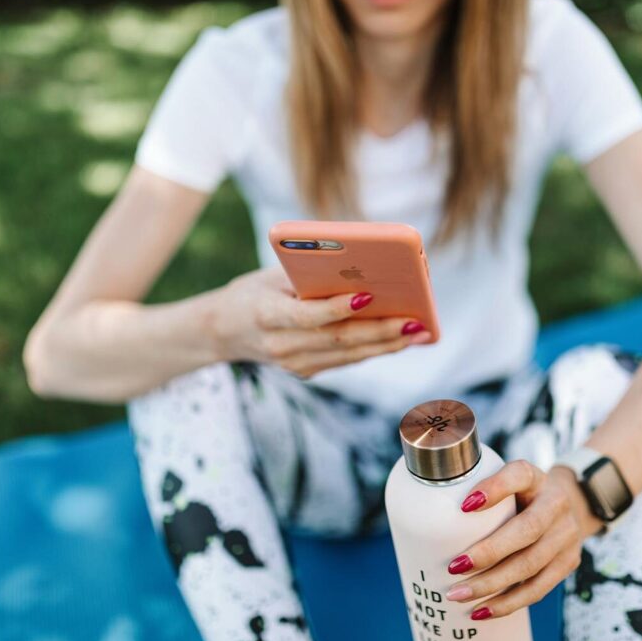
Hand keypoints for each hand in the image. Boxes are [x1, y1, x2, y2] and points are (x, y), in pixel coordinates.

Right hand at [208, 267, 430, 376]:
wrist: (222, 331)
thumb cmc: (254, 291)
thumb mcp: (271, 276)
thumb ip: (308, 275)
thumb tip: (362, 269)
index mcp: (267, 315)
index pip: (307, 316)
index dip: (338, 309)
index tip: (369, 296)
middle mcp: (280, 345)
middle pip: (338, 340)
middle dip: (382, 332)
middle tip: (416, 322)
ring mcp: (293, 363)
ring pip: (348, 355)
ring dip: (387, 345)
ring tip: (420, 332)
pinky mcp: (305, 371)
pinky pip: (345, 360)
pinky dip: (375, 349)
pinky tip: (401, 339)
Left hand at [444, 461, 602, 619]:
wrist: (570, 503)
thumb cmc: (522, 493)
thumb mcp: (505, 480)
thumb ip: (479, 486)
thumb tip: (432, 509)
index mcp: (535, 477)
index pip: (518, 476)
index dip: (494, 489)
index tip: (464, 506)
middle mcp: (556, 504)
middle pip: (526, 530)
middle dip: (488, 552)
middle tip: (454, 567)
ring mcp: (566, 535)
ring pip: (530, 564)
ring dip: (492, 584)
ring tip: (458, 594)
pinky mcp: (568, 562)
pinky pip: (538, 588)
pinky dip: (508, 603)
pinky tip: (482, 610)